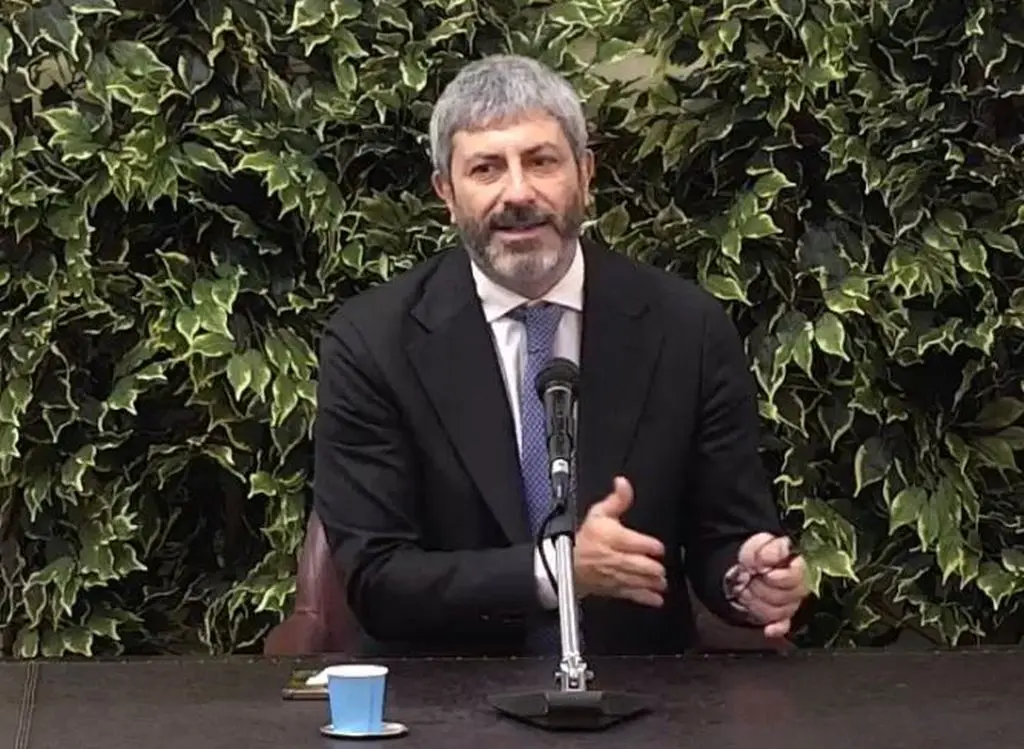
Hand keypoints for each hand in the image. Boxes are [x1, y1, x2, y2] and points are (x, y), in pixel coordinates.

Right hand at [574, 476, 666, 606]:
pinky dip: (645, 598)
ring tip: (662, 583)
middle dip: (653, 568)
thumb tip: (623, 483)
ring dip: (651, 583)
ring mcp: (613, 575)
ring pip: (636, 580)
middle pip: (638, 564)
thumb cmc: (585, 538)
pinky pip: (630, 594)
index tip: (659, 548)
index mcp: (612, 537)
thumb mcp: (599, 513)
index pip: (635, 542)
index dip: (650, 545)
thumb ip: (617, 499)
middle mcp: (614, 557)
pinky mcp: (613, 588)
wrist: (567, 562)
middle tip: (662, 569)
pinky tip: (656, 600)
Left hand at [735, 533, 807, 638]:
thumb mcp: (760, 544)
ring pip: (779, 611)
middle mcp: (799, 586)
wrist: (747, 567)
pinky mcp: (782, 616)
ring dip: (757, 602)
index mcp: (798, 565)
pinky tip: (768, 629)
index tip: (763, 572)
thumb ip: (769, 550)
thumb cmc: (757, 555)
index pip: (797, 576)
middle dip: (762, 588)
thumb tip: (772, 559)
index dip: (779, 577)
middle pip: (787, 597)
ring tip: (746, 590)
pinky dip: (776, 628)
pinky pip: (783, 626)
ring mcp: (791, 603)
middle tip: (749, 579)